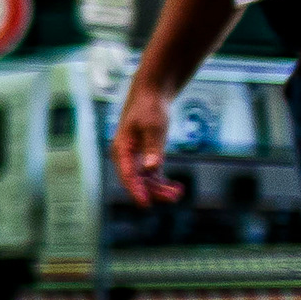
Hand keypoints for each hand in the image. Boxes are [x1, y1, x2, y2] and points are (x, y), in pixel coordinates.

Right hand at [113, 78, 180, 203]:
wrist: (151, 94)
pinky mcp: (144, 156)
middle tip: (174, 197)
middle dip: (154, 191)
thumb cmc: (150, 108)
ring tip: (178, 193)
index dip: (136, 191)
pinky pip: (151, 175)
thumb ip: (153, 148)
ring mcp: (134, 157)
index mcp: (121, 149)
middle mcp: (125, 156)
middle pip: (137, 181)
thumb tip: (151, 169)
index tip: (146, 205)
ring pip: (145, 180)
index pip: (127, 175)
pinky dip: (162, 182)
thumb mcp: (154, 127)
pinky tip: (176, 186)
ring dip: (160, 189)